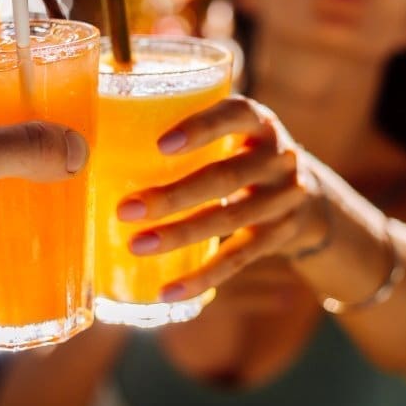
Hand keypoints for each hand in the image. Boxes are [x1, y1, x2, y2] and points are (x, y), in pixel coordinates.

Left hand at [116, 97, 326, 302]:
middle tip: (125, 210)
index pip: (236, 114)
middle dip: (175, 196)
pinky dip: (203, 276)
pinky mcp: (280, 235)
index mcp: (259, 122)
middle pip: (227, 177)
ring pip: (230, 219)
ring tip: (137, 245)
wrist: (311, 196)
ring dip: (180, 235)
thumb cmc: (242, 155)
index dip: (201, 127)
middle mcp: (278, 157)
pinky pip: (239, 258)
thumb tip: (94, 140)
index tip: (161, 145)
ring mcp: (284, 199)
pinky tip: (168, 290)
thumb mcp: (232, 132)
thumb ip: (188, 130)